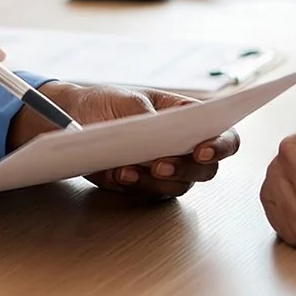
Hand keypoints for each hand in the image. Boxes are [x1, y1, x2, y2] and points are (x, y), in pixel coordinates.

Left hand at [7, 83, 239, 199]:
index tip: (202, 150)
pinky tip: (120, 174)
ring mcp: (166, 170)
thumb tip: (162, 140)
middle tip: (161, 165)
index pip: (223, 135)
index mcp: (189, 119)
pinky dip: (135, 186)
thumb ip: (150, 119)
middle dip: (185, 169)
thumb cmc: (107, 103)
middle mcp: (184, 148)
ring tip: (131, 169)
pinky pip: (149, 194)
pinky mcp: (143, 186)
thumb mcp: (129, 101)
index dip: (220, 145)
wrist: (72, 119)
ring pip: (178, 186)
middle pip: (205, 169)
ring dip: (156, 181)